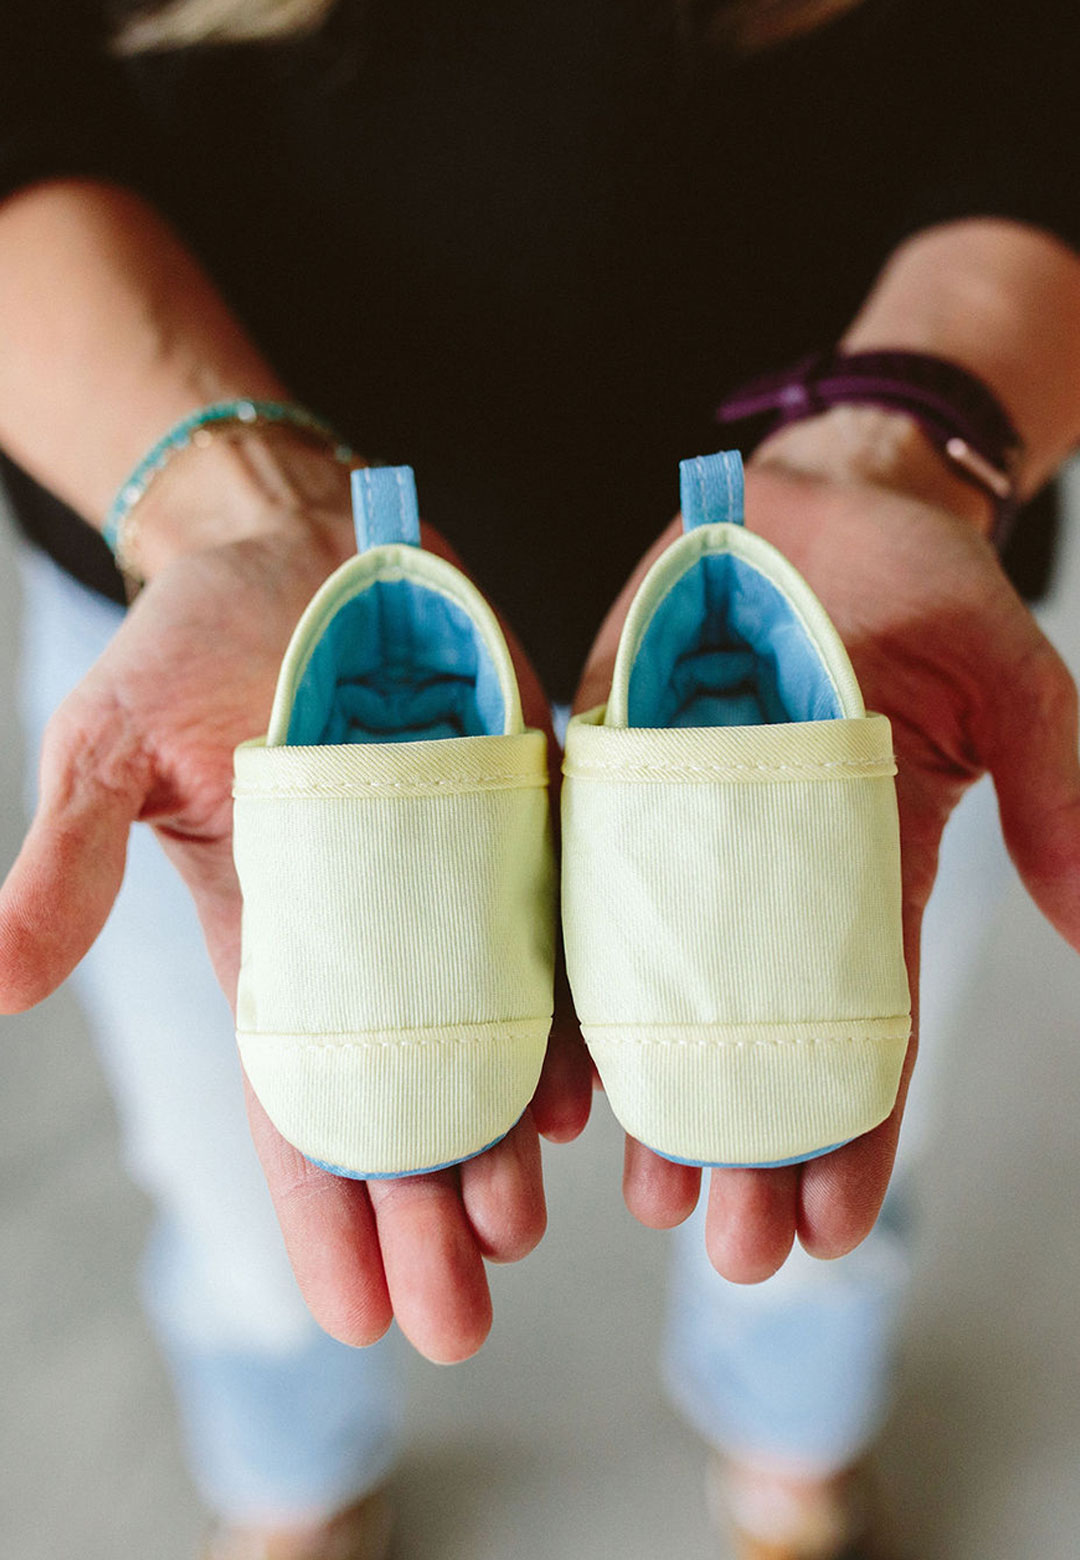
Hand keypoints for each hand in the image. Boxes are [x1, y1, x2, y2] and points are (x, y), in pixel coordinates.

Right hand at [0, 508, 591, 1361]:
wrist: (293, 543)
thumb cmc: (189, 644)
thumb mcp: (109, 747)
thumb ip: (69, 861)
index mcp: (274, 938)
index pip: (299, 1103)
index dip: (320, 1212)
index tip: (354, 1318)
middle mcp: (375, 932)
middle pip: (405, 1101)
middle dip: (423, 1213)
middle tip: (459, 1317)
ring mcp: (455, 878)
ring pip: (490, 1040)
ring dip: (501, 1140)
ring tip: (520, 1229)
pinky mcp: (522, 811)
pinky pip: (558, 930)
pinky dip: (571, 1014)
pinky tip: (585, 1091)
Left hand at [576, 447, 1079, 1281]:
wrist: (822, 493)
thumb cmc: (923, 578)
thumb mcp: (1015, 682)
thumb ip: (1058, 801)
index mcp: (865, 859)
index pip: (862, 1018)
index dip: (853, 1123)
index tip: (834, 1221)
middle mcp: (763, 866)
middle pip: (757, 1028)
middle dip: (753, 1142)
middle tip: (733, 1246)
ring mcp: (679, 821)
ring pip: (663, 985)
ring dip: (659, 1094)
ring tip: (652, 1190)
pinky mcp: (607, 764)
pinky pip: (577, 885)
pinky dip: (570, 979)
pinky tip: (560, 1068)